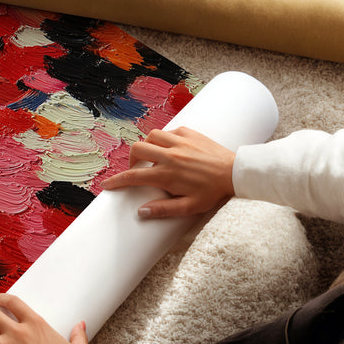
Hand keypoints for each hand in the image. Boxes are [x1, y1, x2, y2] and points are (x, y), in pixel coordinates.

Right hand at [101, 126, 234, 218]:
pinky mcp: (190, 133)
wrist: (236, 173)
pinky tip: (171, 148)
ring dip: (147, 146)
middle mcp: (170, 155)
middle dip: (131, 160)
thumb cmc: (213, 192)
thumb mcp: (190, 207)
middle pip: (137, 150)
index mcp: (167, 174)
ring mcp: (179, 142)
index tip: (107, 185)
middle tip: (137, 170)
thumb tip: (141, 212)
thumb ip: (164, 210)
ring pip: (151, 136)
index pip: (133, 177)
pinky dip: (165, 138)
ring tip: (153, 157)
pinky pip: (169, 131)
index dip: (117, 181)